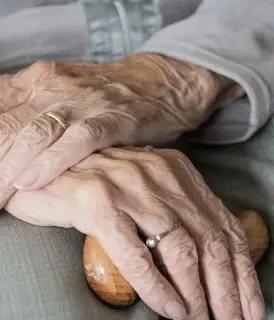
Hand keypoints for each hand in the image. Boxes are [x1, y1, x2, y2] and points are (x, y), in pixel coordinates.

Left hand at [0, 54, 242, 206]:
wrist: (158, 84)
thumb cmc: (108, 96)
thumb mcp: (64, 95)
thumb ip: (34, 113)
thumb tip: (8, 141)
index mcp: (38, 82)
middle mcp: (54, 89)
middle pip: (7, 128)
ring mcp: (84, 103)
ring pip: (36, 136)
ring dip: (9, 170)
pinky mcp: (112, 118)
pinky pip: (78, 140)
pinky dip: (53, 161)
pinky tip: (32, 182)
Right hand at [5, 147, 263, 319]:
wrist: (46, 170)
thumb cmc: (101, 190)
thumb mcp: (150, 195)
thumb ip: (180, 215)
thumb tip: (212, 260)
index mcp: (178, 172)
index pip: (224, 226)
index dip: (243, 271)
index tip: (252, 307)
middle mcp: (160, 175)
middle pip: (209, 241)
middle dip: (227, 291)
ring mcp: (130, 187)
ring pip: (180, 248)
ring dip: (196, 294)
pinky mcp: (98, 203)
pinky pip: (136, 254)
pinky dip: (156, 286)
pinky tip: (169, 309)